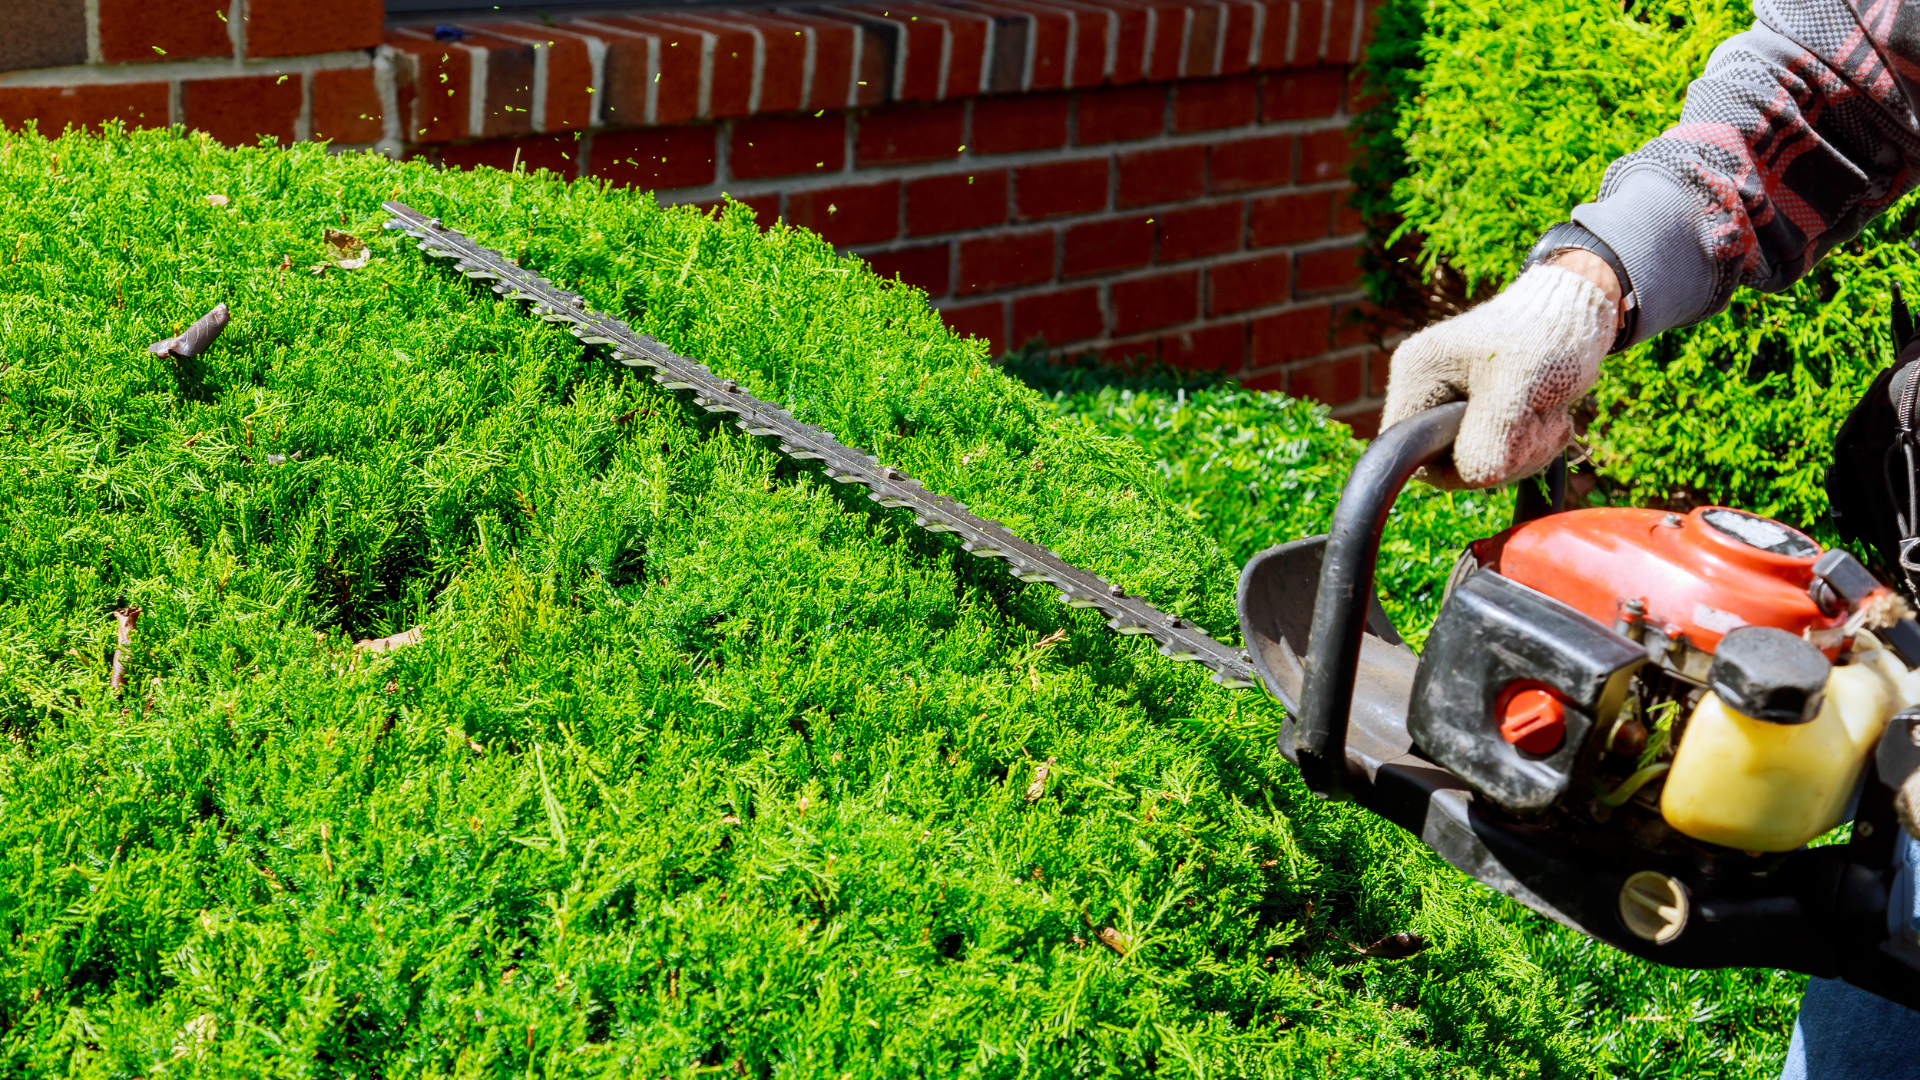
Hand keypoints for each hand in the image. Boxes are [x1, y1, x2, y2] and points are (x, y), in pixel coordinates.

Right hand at [1381, 261, 1618, 488]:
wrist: (1580, 311)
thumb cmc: (1546, 334)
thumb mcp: (1519, 383)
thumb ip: (1492, 432)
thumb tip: (1477, 478)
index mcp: (1417, 375)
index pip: (1408, 449)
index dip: (1452, 464)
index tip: (1500, 446)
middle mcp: (1427, 389)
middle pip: (1445, 462)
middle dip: (1502, 455)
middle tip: (1540, 423)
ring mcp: (1454, 401)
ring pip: (1476, 462)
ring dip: (1524, 450)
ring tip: (1551, 416)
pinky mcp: (1482, 411)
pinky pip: (1496, 453)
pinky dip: (1529, 445)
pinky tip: (1550, 418)